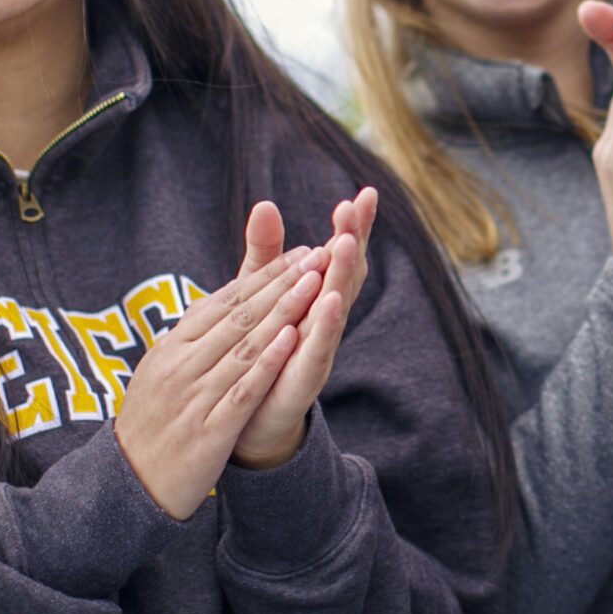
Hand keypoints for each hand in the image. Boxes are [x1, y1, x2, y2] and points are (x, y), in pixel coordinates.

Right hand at [115, 222, 324, 518]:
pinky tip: (291, 339)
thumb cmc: (150, 428)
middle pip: (238, 316)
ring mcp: (193, 396)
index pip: (223, 302)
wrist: (127, 487)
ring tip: (315, 284)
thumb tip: (215, 308)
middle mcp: (180, 366)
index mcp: (170, 348)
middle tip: (318, 256)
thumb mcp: (160, 375)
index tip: (299, 254)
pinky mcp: (207, 430)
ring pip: (244, 346)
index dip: (264, 277)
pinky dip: (267, 362)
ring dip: (283, 312)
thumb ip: (189, 343)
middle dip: (282, 283)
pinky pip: (241, 389)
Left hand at [231, 189, 378, 469]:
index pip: (340, 257)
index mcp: (317, 299)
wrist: (250, 420)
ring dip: (343, 277)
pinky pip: (317, 351)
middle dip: (352, 242)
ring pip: (335, 309)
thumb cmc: (262, 350)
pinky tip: (329, 303)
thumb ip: (266, 254)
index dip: (353, 227)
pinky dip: (324, 327)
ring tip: (345, 244)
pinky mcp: (303, 380)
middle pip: (346, 276)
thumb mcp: (260, 295)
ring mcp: (318, 350)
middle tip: (354, 208)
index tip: (362, 194)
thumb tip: (265, 203)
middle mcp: (325, 322)